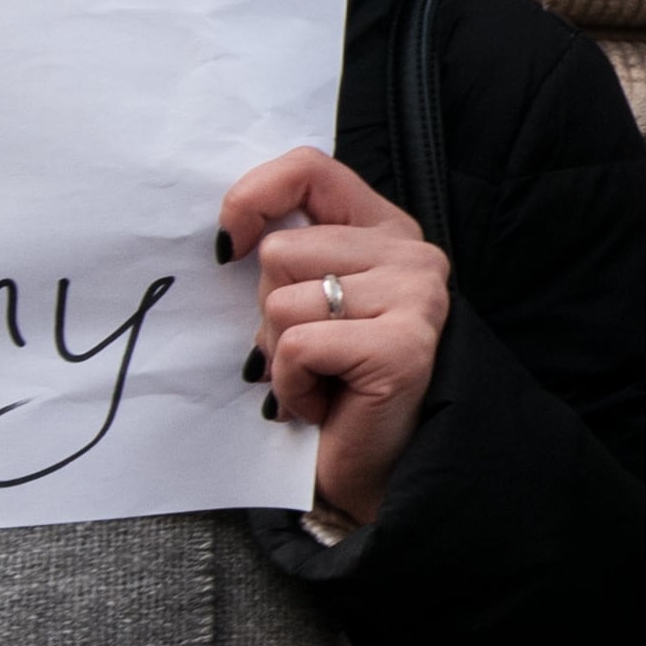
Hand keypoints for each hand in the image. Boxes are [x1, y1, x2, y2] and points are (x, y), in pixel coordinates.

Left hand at [218, 147, 449, 527]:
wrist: (378, 476)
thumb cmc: (338, 391)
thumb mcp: (311, 305)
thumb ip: (293, 258)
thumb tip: (229, 238)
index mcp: (388, 232)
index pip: (310, 169)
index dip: (253, 198)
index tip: (230, 247)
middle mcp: (412, 255)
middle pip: (281, 250)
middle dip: (271, 312)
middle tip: (310, 355)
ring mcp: (415, 298)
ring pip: (281, 301)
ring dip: (280, 355)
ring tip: (320, 381)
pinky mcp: (401, 347)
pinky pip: (297, 345)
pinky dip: (293, 386)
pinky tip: (325, 405)